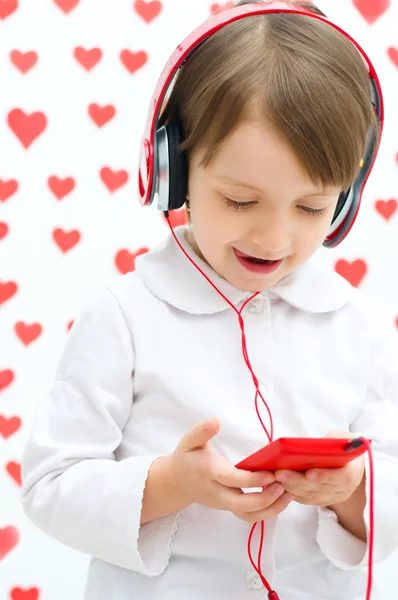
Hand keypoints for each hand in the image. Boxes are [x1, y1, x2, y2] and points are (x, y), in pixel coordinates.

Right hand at [166, 417, 293, 522]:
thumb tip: (215, 421)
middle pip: (241, 505)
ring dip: (270, 509)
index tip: (270, 474)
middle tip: (284, 486)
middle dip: (264, 500)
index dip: (251, 480)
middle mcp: (218, 492)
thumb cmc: (186, 458)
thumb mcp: (189, 441)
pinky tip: (282, 499)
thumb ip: (201, 431)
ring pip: (248, 515)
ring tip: (290, 494)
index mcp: (209, 473)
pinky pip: (249, 516)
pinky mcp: (230, 507)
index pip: (231, 479)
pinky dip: (267, 512)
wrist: (176, 483)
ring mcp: (224, 503)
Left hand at [274, 431, 365, 506]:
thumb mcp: (340, 439)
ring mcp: (332, 497)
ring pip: (310, 496)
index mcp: (353, 472)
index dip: (325, 476)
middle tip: (280, 473)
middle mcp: (343, 490)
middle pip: (320, 489)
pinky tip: (278, 484)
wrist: (350, 462)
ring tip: (275, 477)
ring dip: (291, 487)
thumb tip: (311, 445)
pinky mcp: (321, 500)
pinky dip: (291, 492)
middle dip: (298, 480)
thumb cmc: (343, 446)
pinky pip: (305, 499)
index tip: (309, 473)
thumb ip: (331, 443)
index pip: (341, 478)